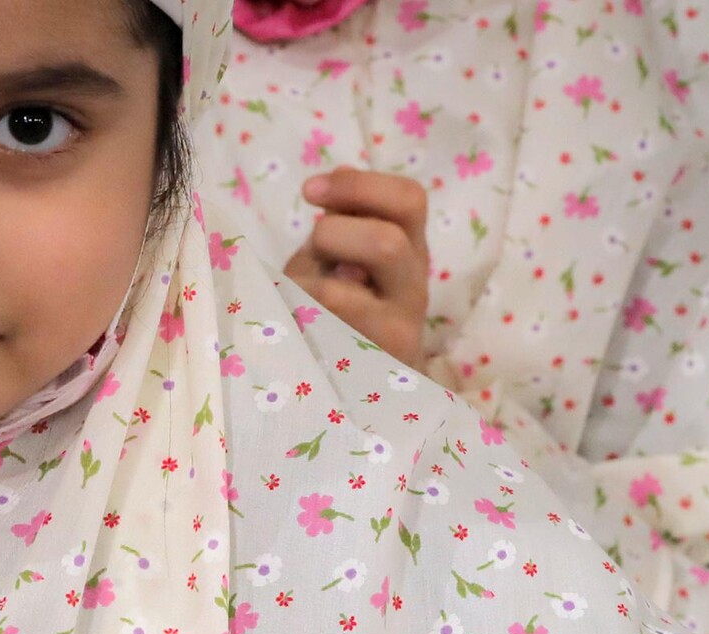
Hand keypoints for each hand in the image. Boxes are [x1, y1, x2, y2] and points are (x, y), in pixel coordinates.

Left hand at [285, 166, 430, 368]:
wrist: (366, 380)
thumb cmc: (345, 306)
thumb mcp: (342, 255)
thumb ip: (343, 219)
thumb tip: (337, 178)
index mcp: (410, 247)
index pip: (409, 200)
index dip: (359, 186)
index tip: (310, 191)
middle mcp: (413, 287)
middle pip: (387, 243)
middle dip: (334, 235)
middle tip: (313, 248)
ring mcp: (397, 331)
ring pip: (340, 295)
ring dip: (305, 286)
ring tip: (300, 295)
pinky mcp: (370, 366)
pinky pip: (319, 335)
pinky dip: (295, 321)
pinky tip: (298, 324)